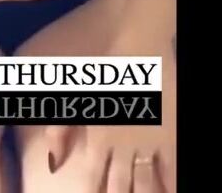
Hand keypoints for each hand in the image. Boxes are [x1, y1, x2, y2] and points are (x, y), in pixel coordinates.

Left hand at [46, 49, 175, 192]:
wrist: (138, 42)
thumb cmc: (105, 62)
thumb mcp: (75, 93)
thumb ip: (61, 129)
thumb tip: (52, 165)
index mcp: (99, 137)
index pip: (92, 178)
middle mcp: (123, 146)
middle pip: (119, 185)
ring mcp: (149, 141)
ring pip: (146, 181)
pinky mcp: (169, 131)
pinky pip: (170, 165)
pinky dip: (169, 181)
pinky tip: (168, 190)